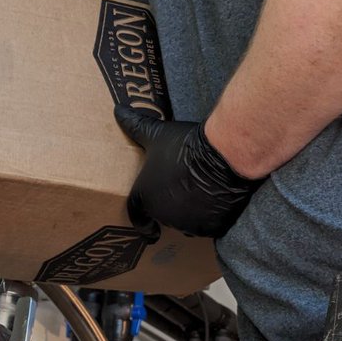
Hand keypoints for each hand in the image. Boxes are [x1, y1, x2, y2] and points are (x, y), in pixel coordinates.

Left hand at [113, 104, 264, 239]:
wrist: (224, 158)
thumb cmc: (186, 146)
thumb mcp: (156, 134)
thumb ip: (134, 125)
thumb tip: (117, 110)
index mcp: (145, 198)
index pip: (137, 216)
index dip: (142, 223)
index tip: (149, 230)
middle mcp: (164, 216)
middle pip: (165, 216)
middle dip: (171, 207)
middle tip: (182, 192)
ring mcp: (188, 224)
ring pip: (187, 223)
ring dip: (191, 213)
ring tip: (200, 193)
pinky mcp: (211, 228)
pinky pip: (208, 226)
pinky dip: (211, 218)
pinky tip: (216, 201)